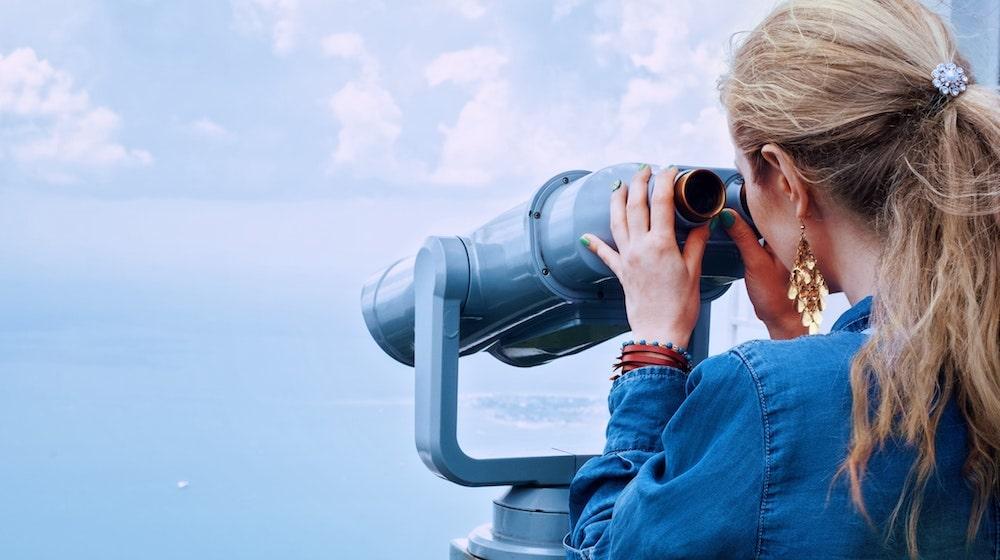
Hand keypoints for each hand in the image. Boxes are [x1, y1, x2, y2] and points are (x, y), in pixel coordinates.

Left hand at [580, 165, 711, 348]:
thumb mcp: (694, 271)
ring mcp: (627, 258)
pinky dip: (595, 243)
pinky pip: (605, 254)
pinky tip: (586, 236)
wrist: (659, 332)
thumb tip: (705, 223)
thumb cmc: (680, 306)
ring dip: (616, 201)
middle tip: (644, 169)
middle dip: (639, 183)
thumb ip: (697, 243)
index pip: (662, 202)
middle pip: (636, 205)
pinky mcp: (620, 272)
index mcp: (662, 244)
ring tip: (618, 186)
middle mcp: (640, 247)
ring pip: (617, 222)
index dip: (665, 182)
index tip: (670, 170)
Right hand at [720, 209, 807, 339]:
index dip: (758, 196)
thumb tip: (728, 215)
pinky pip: (762, 236)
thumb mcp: (755, 262)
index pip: (775, 206)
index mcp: (792, 235)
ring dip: (751, 219)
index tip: (739, 188)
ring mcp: (784, 246)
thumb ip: (742, 237)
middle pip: (769, 212)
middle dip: (751, 205)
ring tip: (733, 211)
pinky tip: (739, 230)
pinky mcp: (775, 254)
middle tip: (730, 199)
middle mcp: (791, 237)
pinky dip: (751, 232)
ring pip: (765, 224)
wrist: (783, 319)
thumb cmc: (776, 296)